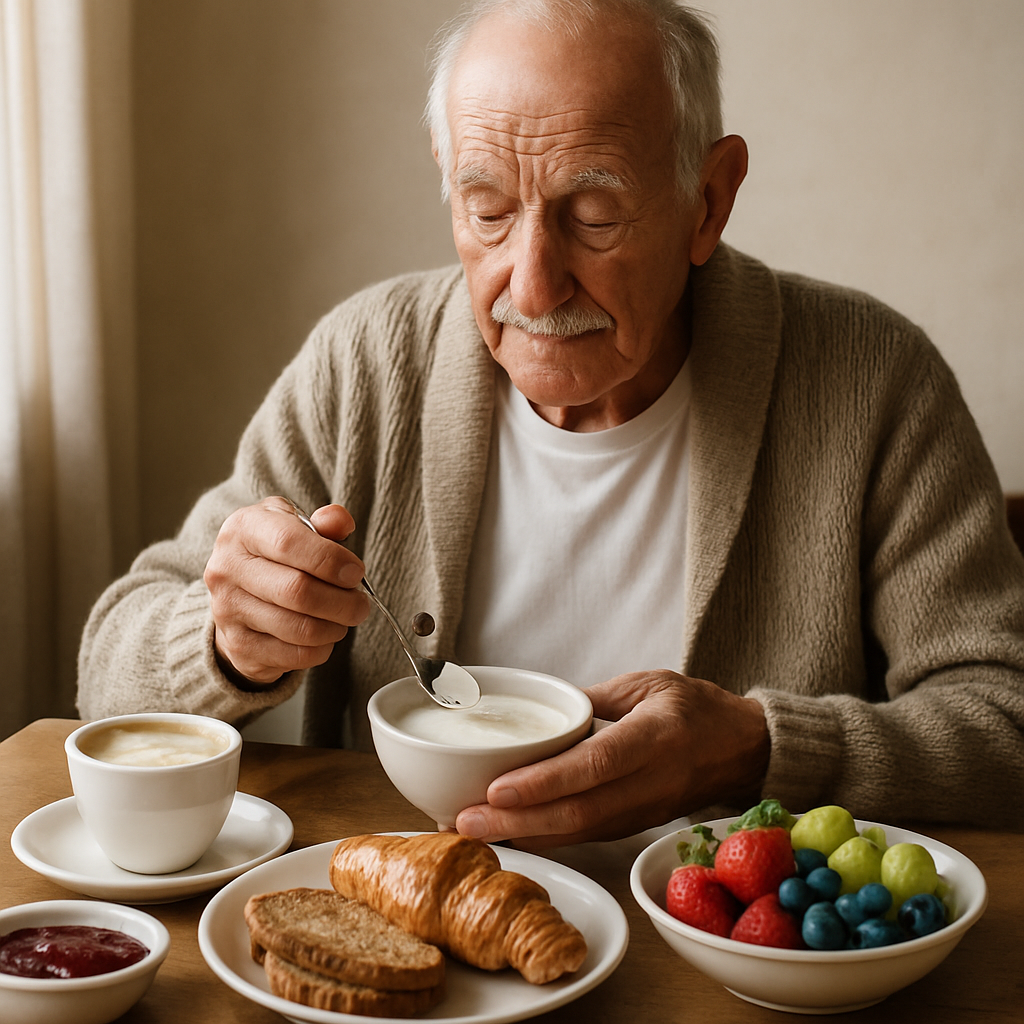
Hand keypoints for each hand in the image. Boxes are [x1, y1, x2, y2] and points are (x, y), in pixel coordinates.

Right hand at [204, 497, 369, 683]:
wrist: (236, 593)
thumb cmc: (276, 553)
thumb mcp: (296, 525)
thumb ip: (324, 522)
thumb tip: (341, 521)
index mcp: (243, 529)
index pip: (288, 543)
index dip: (330, 560)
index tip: (356, 572)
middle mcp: (227, 568)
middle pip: (297, 591)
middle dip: (342, 602)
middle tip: (360, 604)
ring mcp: (228, 610)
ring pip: (299, 628)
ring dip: (336, 627)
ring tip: (345, 619)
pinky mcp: (238, 646)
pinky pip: (295, 655)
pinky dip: (322, 649)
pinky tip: (325, 636)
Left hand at [452, 671, 769, 848]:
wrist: (745, 750)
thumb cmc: (697, 709)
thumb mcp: (648, 684)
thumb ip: (594, 697)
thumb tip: (543, 704)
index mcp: (655, 739)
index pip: (594, 766)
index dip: (545, 782)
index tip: (497, 788)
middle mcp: (649, 783)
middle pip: (578, 812)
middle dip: (516, 822)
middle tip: (465, 821)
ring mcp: (643, 811)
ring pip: (578, 833)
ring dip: (523, 836)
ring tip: (473, 830)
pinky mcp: (634, 826)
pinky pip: (584, 837)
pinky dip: (544, 839)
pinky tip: (508, 833)